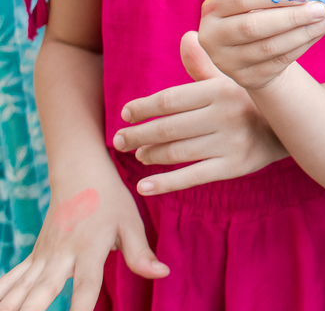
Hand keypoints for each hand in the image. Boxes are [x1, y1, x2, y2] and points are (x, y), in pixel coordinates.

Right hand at [0, 174, 167, 310]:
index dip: (81, 308)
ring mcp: (44, 256)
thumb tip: (162, 274)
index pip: (86, 285)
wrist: (80, 173)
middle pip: (43, 290)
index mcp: (90, 247)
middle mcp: (62, 254)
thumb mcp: (131, 221)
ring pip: (21, 288)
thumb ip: (141, 253)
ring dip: (12, 305)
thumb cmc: (110, 199)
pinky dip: (2, 293)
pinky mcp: (35, 256)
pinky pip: (12, 279)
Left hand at [111, 32, 287, 195]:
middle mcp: (225, 115)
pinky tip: (143, 186)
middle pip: (169, 128)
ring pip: (178, 152)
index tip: (125, 114)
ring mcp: (231, 142)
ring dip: (151, 155)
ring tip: (139, 154)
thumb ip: (204, 64)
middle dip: (139, 135)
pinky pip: (193, 176)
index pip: (170, 99)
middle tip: (119, 140)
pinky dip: (165, 183)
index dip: (143, 107)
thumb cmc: (250, 100)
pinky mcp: (236, 166)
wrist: (290, 126)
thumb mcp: (231, 78)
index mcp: (220, 90)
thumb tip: (187, 37)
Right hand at [198, 0, 324, 91]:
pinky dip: (304, 45)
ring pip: (270, 46)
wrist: (252, 55)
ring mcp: (227, 61)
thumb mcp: (262, 2)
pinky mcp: (246, 78)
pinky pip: (280, 61)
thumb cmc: (260, 17)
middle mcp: (212, 36)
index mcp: (213, 8)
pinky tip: (320, 33)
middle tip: (322, 8)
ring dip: (305, 32)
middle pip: (253, 26)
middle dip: (292, 16)